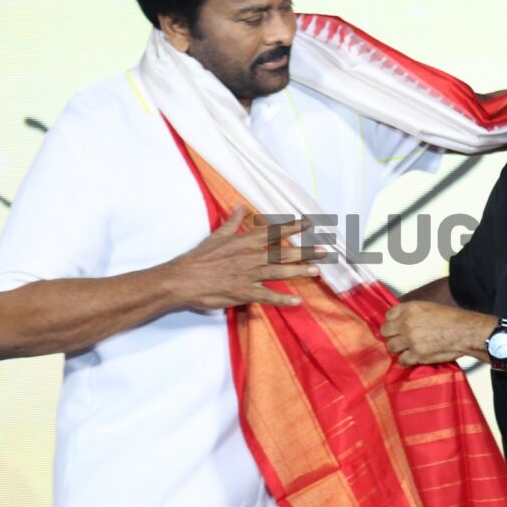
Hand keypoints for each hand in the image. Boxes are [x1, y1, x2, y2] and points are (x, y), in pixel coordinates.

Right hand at [164, 205, 325, 308]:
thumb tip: (239, 205)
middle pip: (283, 253)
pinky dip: (282, 299)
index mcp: (244, 242)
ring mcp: (248, 275)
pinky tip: (296, 301)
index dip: (293, 227)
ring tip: (316, 270)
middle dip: (305, 251)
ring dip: (299, 271)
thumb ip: (232, 222)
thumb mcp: (217, 236)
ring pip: (279, 272)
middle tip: (324, 250)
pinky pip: (267, 296)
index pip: (273, 232)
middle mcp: (250, 257)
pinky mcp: (243, 292)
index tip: (310, 223)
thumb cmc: (198, 258)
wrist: (182, 280)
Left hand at [380, 301, 488, 365]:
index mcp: (410, 308)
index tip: (395, 327)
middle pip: (385, 332)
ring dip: (398, 348)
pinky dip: (406, 360)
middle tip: (399, 339)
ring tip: (406, 348)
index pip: (388, 315)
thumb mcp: (429, 307)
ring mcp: (410, 340)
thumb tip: (401, 320)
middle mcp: (407, 323)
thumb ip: (412, 312)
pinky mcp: (417, 354)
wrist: (465, 332)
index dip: (391, 322)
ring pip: (391, 347)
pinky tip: (412, 357)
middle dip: (392, 336)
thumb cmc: (451, 318)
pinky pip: (402, 360)